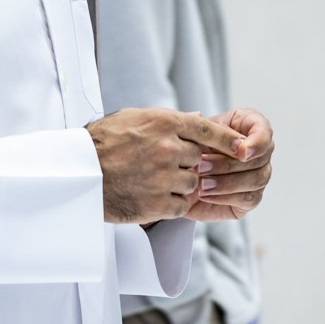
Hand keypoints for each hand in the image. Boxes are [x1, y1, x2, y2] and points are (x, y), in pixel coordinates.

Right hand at [89, 108, 249, 224]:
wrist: (80, 175)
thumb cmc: (102, 143)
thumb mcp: (133, 118)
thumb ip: (168, 120)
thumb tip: (198, 117)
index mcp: (164, 124)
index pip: (208, 130)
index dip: (228, 140)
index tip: (244, 147)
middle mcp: (168, 149)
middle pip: (199, 160)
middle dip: (187, 165)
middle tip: (164, 166)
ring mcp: (164, 177)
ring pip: (192, 184)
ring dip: (180, 186)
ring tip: (154, 182)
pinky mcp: (157, 203)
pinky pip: (181, 205)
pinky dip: (172, 204)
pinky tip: (153, 198)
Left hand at [185, 108, 272, 222]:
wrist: (182, 175)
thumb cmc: (194, 147)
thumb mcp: (195, 133)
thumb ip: (197, 126)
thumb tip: (198, 116)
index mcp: (250, 126)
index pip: (265, 131)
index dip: (257, 142)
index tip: (241, 152)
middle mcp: (260, 151)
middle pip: (259, 159)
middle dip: (227, 165)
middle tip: (201, 167)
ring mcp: (259, 175)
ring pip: (255, 180)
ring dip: (225, 183)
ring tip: (201, 184)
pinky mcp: (251, 197)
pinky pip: (247, 199)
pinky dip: (224, 197)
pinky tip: (205, 194)